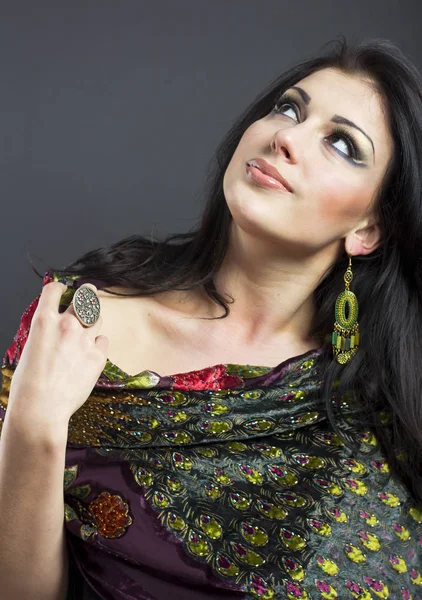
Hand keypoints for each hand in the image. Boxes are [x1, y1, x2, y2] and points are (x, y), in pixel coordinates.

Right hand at [7, 281, 108, 429]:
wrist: (41, 408)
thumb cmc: (28, 384)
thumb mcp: (30, 348)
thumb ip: (46, 332)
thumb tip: (55, 326)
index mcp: (44, 321)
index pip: (54, 290)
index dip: (59, 287)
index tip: (63, 290)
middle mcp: (67, 325)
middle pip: (86, 296)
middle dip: (88, 292)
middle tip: (90, 292)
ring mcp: (85, 340)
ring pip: (97, 318)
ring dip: (93, 320)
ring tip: (87, 329)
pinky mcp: (98, 356)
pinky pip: (103, 341)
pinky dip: (98, 343)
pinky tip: (90, 352)